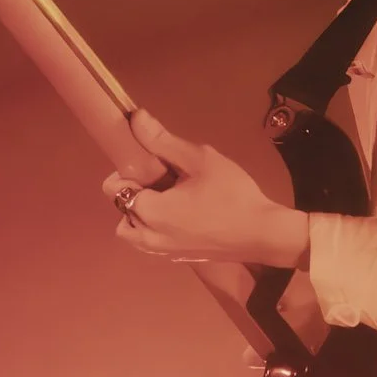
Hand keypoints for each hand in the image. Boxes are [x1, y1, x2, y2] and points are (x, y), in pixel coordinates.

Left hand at [103, 109, 307, 267]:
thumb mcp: (200, 160)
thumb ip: (163, 141)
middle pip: (120, 213)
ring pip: (134, 232)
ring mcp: (164, 252)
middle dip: (133, 195)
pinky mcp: (179, 258)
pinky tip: (185, 215)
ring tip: (171, 199)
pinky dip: (157, 228)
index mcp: (150, 211)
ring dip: (141, 214)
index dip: (129, 170)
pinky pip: (153, 242)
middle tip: (163, 181)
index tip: (155, 165)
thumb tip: (135, 118)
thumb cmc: (232, 194)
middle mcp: (149, 236)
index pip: (114, 189)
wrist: (262, 233)